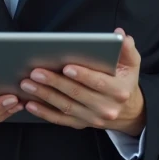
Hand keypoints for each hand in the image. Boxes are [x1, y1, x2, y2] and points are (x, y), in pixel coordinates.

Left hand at [19, 28, 144, 135]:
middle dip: (54, 82)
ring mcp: (92, 118)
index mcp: (118, 91)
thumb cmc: (124, 80)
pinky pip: (60, 119)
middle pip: (77, 94)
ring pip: (65, 107)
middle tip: (35, 72)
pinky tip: (30, 104)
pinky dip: (44, 112)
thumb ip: (127, 48)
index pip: (99, 82)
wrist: (127, 110)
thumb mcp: (131, 63)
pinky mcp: (81, 124)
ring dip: (44, 96)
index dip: (82, 75)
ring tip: (27, 84)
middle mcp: (106, 108)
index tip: (65, 67)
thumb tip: (120, 34)